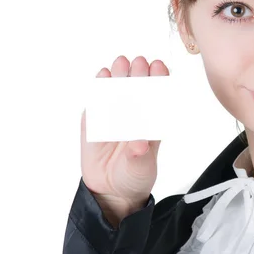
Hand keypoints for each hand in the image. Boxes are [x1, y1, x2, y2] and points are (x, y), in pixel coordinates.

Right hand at [80, 55, 168, 225]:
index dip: (159, 80)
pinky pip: (97, 101)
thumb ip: (140, 156)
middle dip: (139, 74)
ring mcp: (114, 116)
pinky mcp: (95, 120)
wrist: (110, 191)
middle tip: (139, 62)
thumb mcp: (140, 168)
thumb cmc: (134, 176)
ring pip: (117, 91)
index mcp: (152, 123)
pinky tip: (103, 75)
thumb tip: (140, 144)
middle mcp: (134, 116)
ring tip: (121, 63)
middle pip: (137, 90)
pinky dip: (99, 88)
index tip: (159, 67)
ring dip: (119, 75)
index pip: (157, 97)